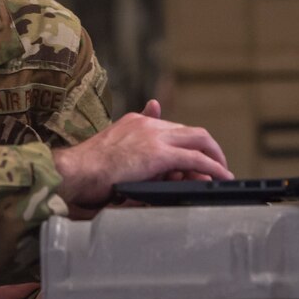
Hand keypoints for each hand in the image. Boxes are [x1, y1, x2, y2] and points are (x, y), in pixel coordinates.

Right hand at [52, 99, 231, 214]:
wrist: (76, 171)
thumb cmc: (87, 168)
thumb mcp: (112, 152)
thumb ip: (130, 149)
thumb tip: (146, 162)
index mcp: (136, 122)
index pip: (172, 129)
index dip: (187, 145)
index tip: (195, 159)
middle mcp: (148, 124)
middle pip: (190, 132)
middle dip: (207, 148)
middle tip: (216, 165)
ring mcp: (154, 137)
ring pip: (198, 141)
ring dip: (214, 157)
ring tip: (222, 173)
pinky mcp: (159, 154)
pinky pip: (195, 159)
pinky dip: (212, 167)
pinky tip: (220, 176)